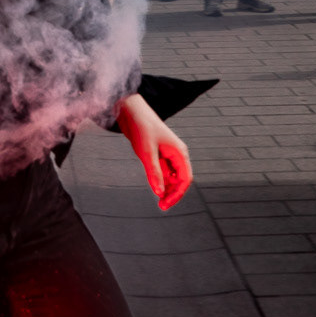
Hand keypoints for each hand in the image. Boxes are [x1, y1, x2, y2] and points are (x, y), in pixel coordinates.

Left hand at [117, 93, 192, 210]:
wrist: (130, 111)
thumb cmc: (141, 127)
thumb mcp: (146, 152)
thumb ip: (154, 173)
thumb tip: (159, 193)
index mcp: (179, 152)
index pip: (185, 179)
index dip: (178, 194)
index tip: (165, 204)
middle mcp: (176, 154)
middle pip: (180, 180)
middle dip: (173, 193)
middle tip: (161, 206)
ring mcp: (167, 154)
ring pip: (172, 176)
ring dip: (167, 188)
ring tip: (158, 200)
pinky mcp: (157, 154)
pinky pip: (163, 171)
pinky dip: (160, 180)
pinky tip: (154, 186)